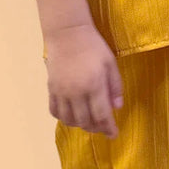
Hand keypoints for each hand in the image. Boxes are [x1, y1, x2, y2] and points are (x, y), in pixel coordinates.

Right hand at [44, 24, 122, 138]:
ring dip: (80, 125)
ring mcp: (61, 92)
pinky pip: (55, 111)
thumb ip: (115, 86)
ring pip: (69, 120)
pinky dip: (64, 118)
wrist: (67, 34)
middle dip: (96, 128)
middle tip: (103, 127)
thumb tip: (117, 107)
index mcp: (94, 85)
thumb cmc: (93, 46)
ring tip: (89, 122)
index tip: (114, 134)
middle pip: (85, 121)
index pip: (102, 115)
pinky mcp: (51, 89)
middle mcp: (76, 92)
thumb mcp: (110, 63)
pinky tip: (72, 115)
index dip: (108, 128)